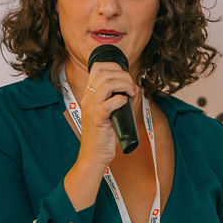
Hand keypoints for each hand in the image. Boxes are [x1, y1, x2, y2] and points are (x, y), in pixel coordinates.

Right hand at [64, 61, 138, 209]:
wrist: (94, 156)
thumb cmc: (103, 136)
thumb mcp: (110, 114)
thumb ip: (120, 99)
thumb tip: (135, 88)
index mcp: (88, 95)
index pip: (98, 67)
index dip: (115, 67)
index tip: (126, 78)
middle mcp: (87, 98)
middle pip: (104, 72)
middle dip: (123, 75)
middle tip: (132, 87)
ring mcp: (91, 108)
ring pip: (107, 84)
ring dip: (124, 85)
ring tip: (131, 94)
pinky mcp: (97, 119)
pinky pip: (109, 103)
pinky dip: (121, 100)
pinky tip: (125, 104)